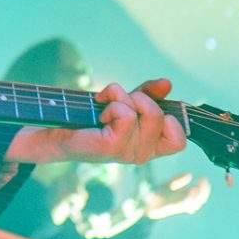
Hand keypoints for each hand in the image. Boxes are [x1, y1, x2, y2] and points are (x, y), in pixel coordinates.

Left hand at [6, 78, 185, 164]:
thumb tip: (167, 83)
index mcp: (148, 148)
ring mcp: (128, 153)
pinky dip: (112, 103)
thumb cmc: (91, 118)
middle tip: (116, 103)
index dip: (171, 119)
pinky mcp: (113, 147)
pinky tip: (99, 112)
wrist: (59, 130)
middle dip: (139, 98)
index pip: (180, 141)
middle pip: (162, 116)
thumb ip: (148, 94)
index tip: (148, 107)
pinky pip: (126, 113)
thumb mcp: (126, 102)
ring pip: (146, 110)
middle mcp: (141, 155)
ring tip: (105, 107)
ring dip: (122, 98)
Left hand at [144, 172, 211, 219]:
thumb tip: (190, 174)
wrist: (143, 201)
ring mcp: (178, 205)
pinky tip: (192, 190)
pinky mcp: (171, 207)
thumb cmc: (154, 194)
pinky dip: (190, 199)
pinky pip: (184, 204)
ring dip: (200, 194)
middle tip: (204, 180)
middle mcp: (182, 203)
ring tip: (199, 185)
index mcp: (183, 198)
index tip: (203, 177)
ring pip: (195, 203)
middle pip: (199, 199)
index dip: (203, 187)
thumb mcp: (168, 184)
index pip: (199, 195)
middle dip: (204, 190)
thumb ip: (178, 180)